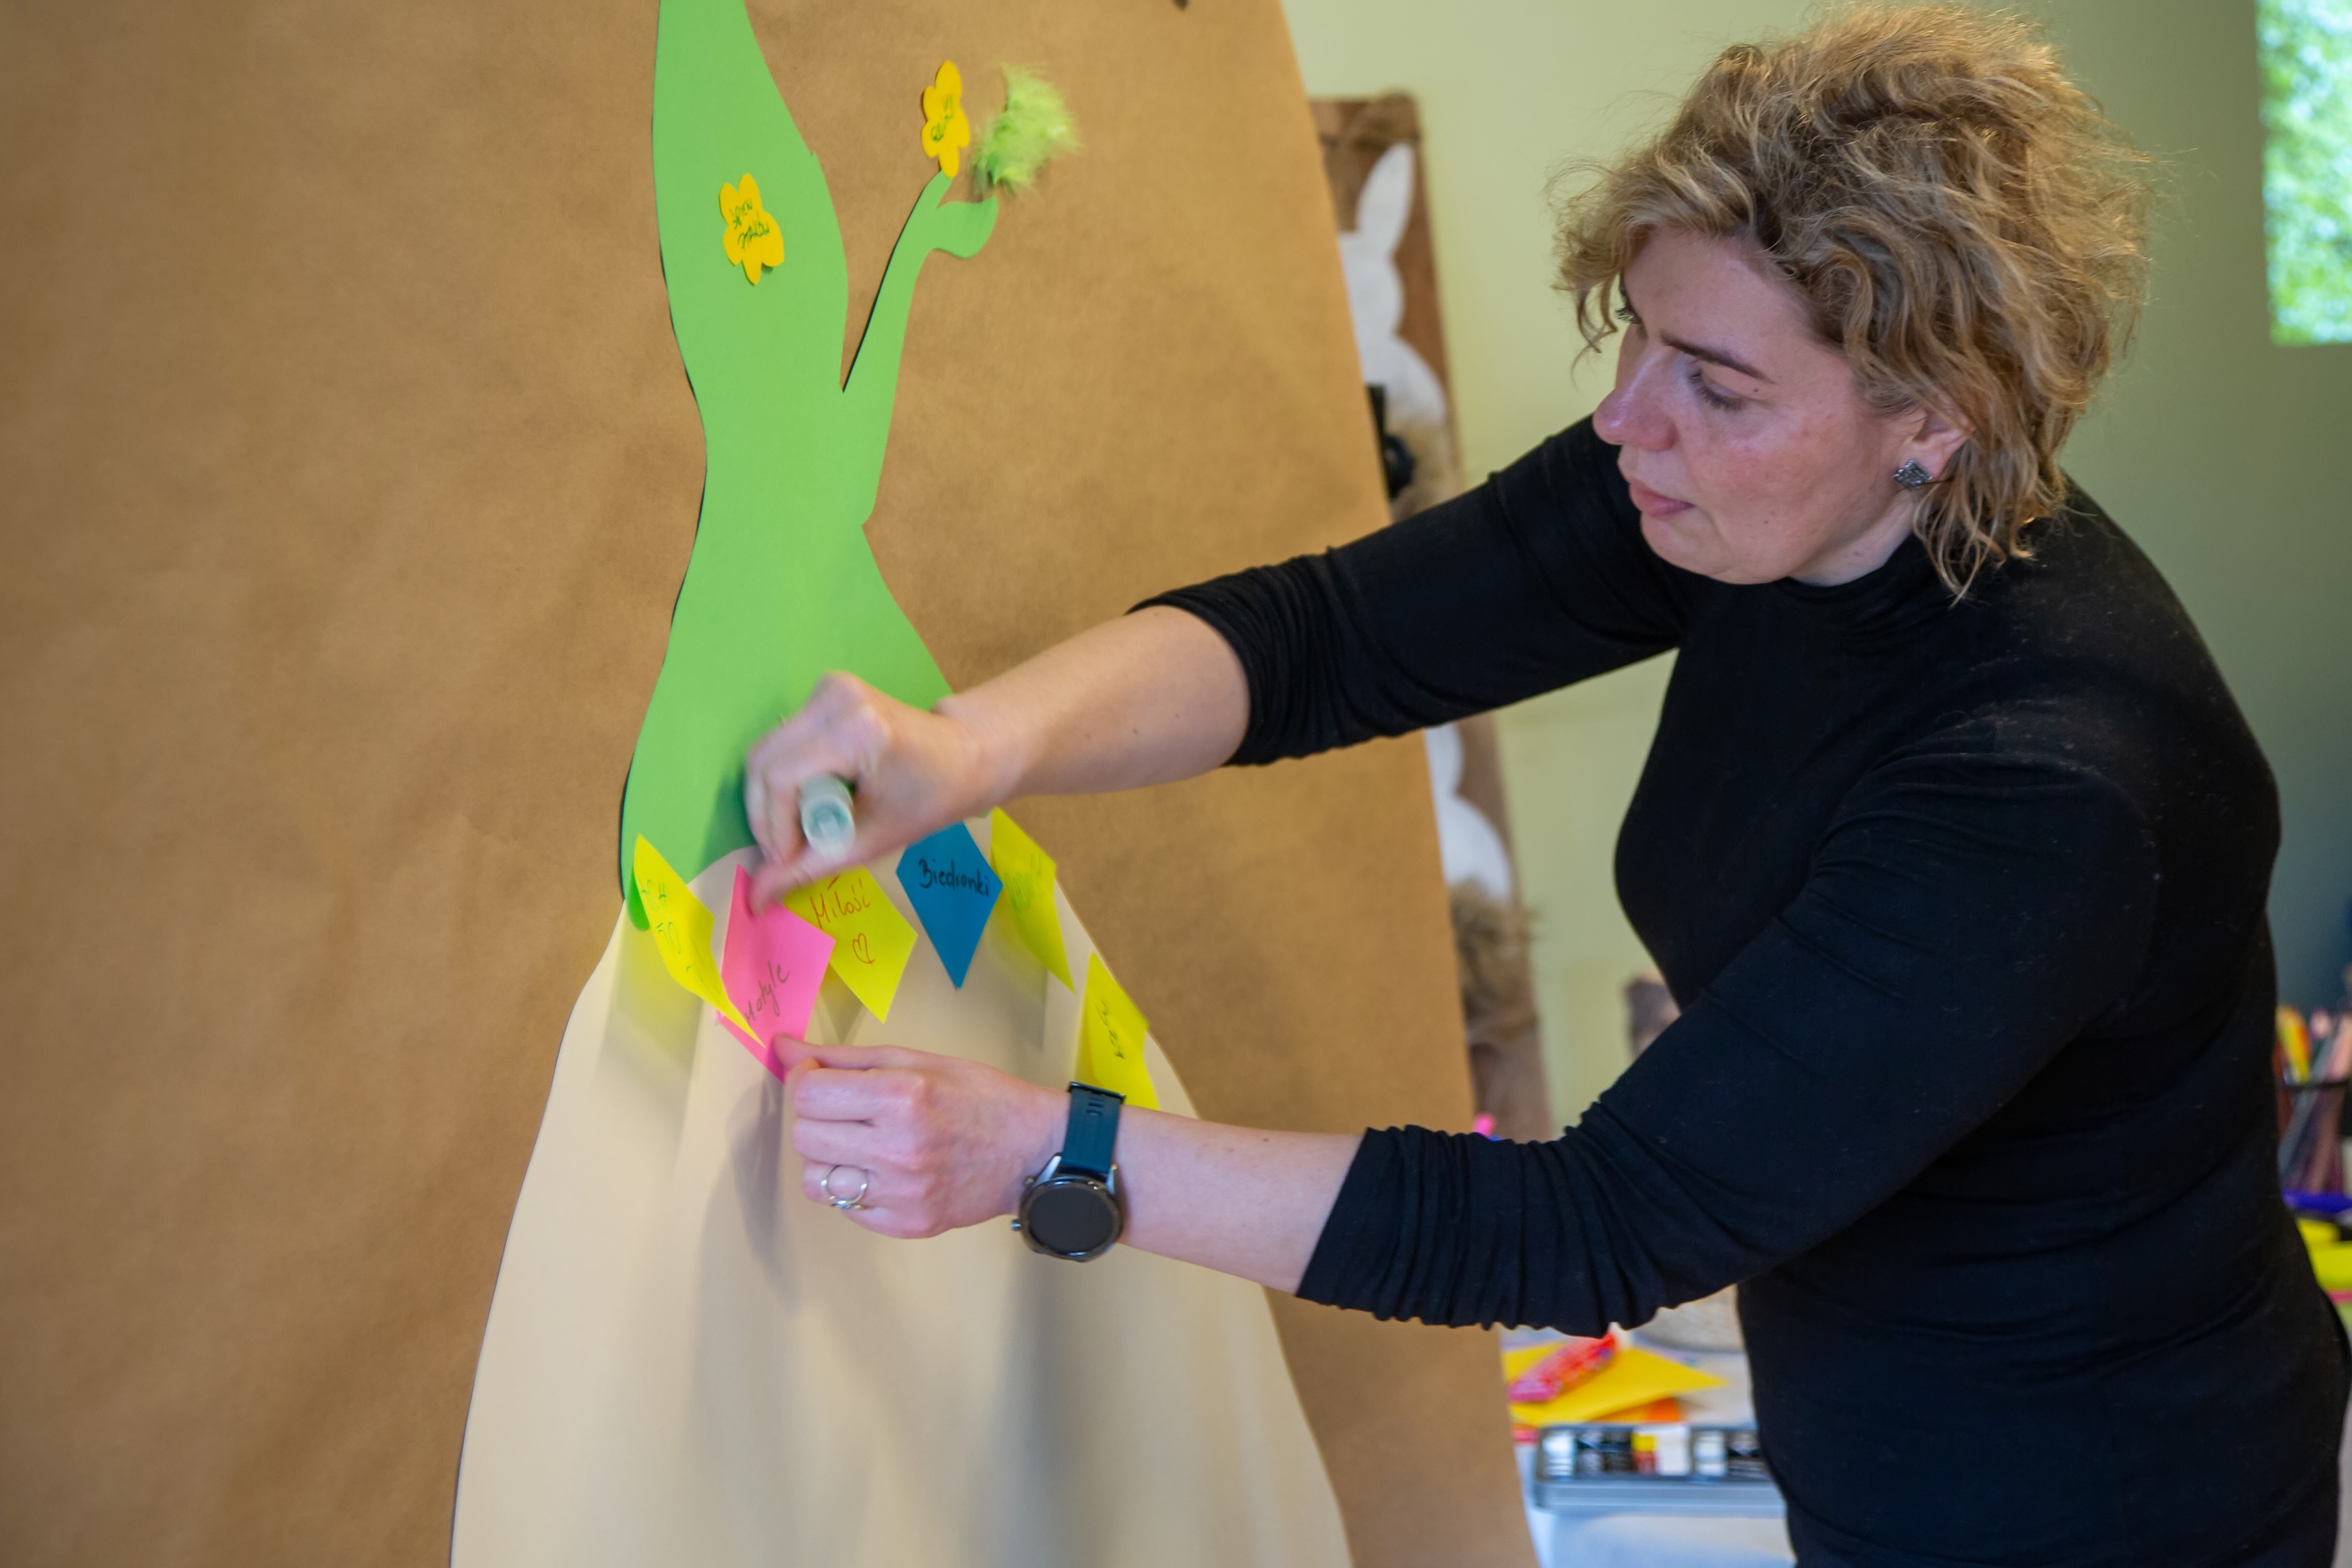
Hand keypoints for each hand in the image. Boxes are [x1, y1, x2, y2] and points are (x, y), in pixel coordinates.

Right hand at [743, 673, 1003, 903]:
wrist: (965, 754)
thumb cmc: (930, 799)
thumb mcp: (872, 840)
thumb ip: (810, 867)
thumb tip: (756, 896)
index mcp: (857, 730)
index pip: (781, 779)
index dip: (773, 827)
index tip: (785, 862)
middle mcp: (836, 698)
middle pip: (763, 759)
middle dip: (765, 815)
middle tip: (784, 852)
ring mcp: (829, 687)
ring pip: (767, 750)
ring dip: (773, 798)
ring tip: (799, 831)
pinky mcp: (826, 689)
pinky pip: (783, 741)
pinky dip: (786, 778)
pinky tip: (811, 801)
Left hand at [785, 1041, 1062, 1239]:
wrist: (1033, 1151)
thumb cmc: (980, 1097)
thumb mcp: (918, 1060)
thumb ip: (846, 1058)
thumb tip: (785, 1049)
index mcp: (901, 1097)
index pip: (809, 1095)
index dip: (805, 1081)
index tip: (819, 1078)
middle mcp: (898, 1148)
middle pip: (805, 1138)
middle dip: (815, 1118)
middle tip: (844, 1110)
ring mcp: (902, 1193)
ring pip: (816, 1181)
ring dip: (828, 1158)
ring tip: (860, 1144)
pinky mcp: (906, 1224)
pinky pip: (846, 1209)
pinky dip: (855, 1188)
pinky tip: (883, 1170)